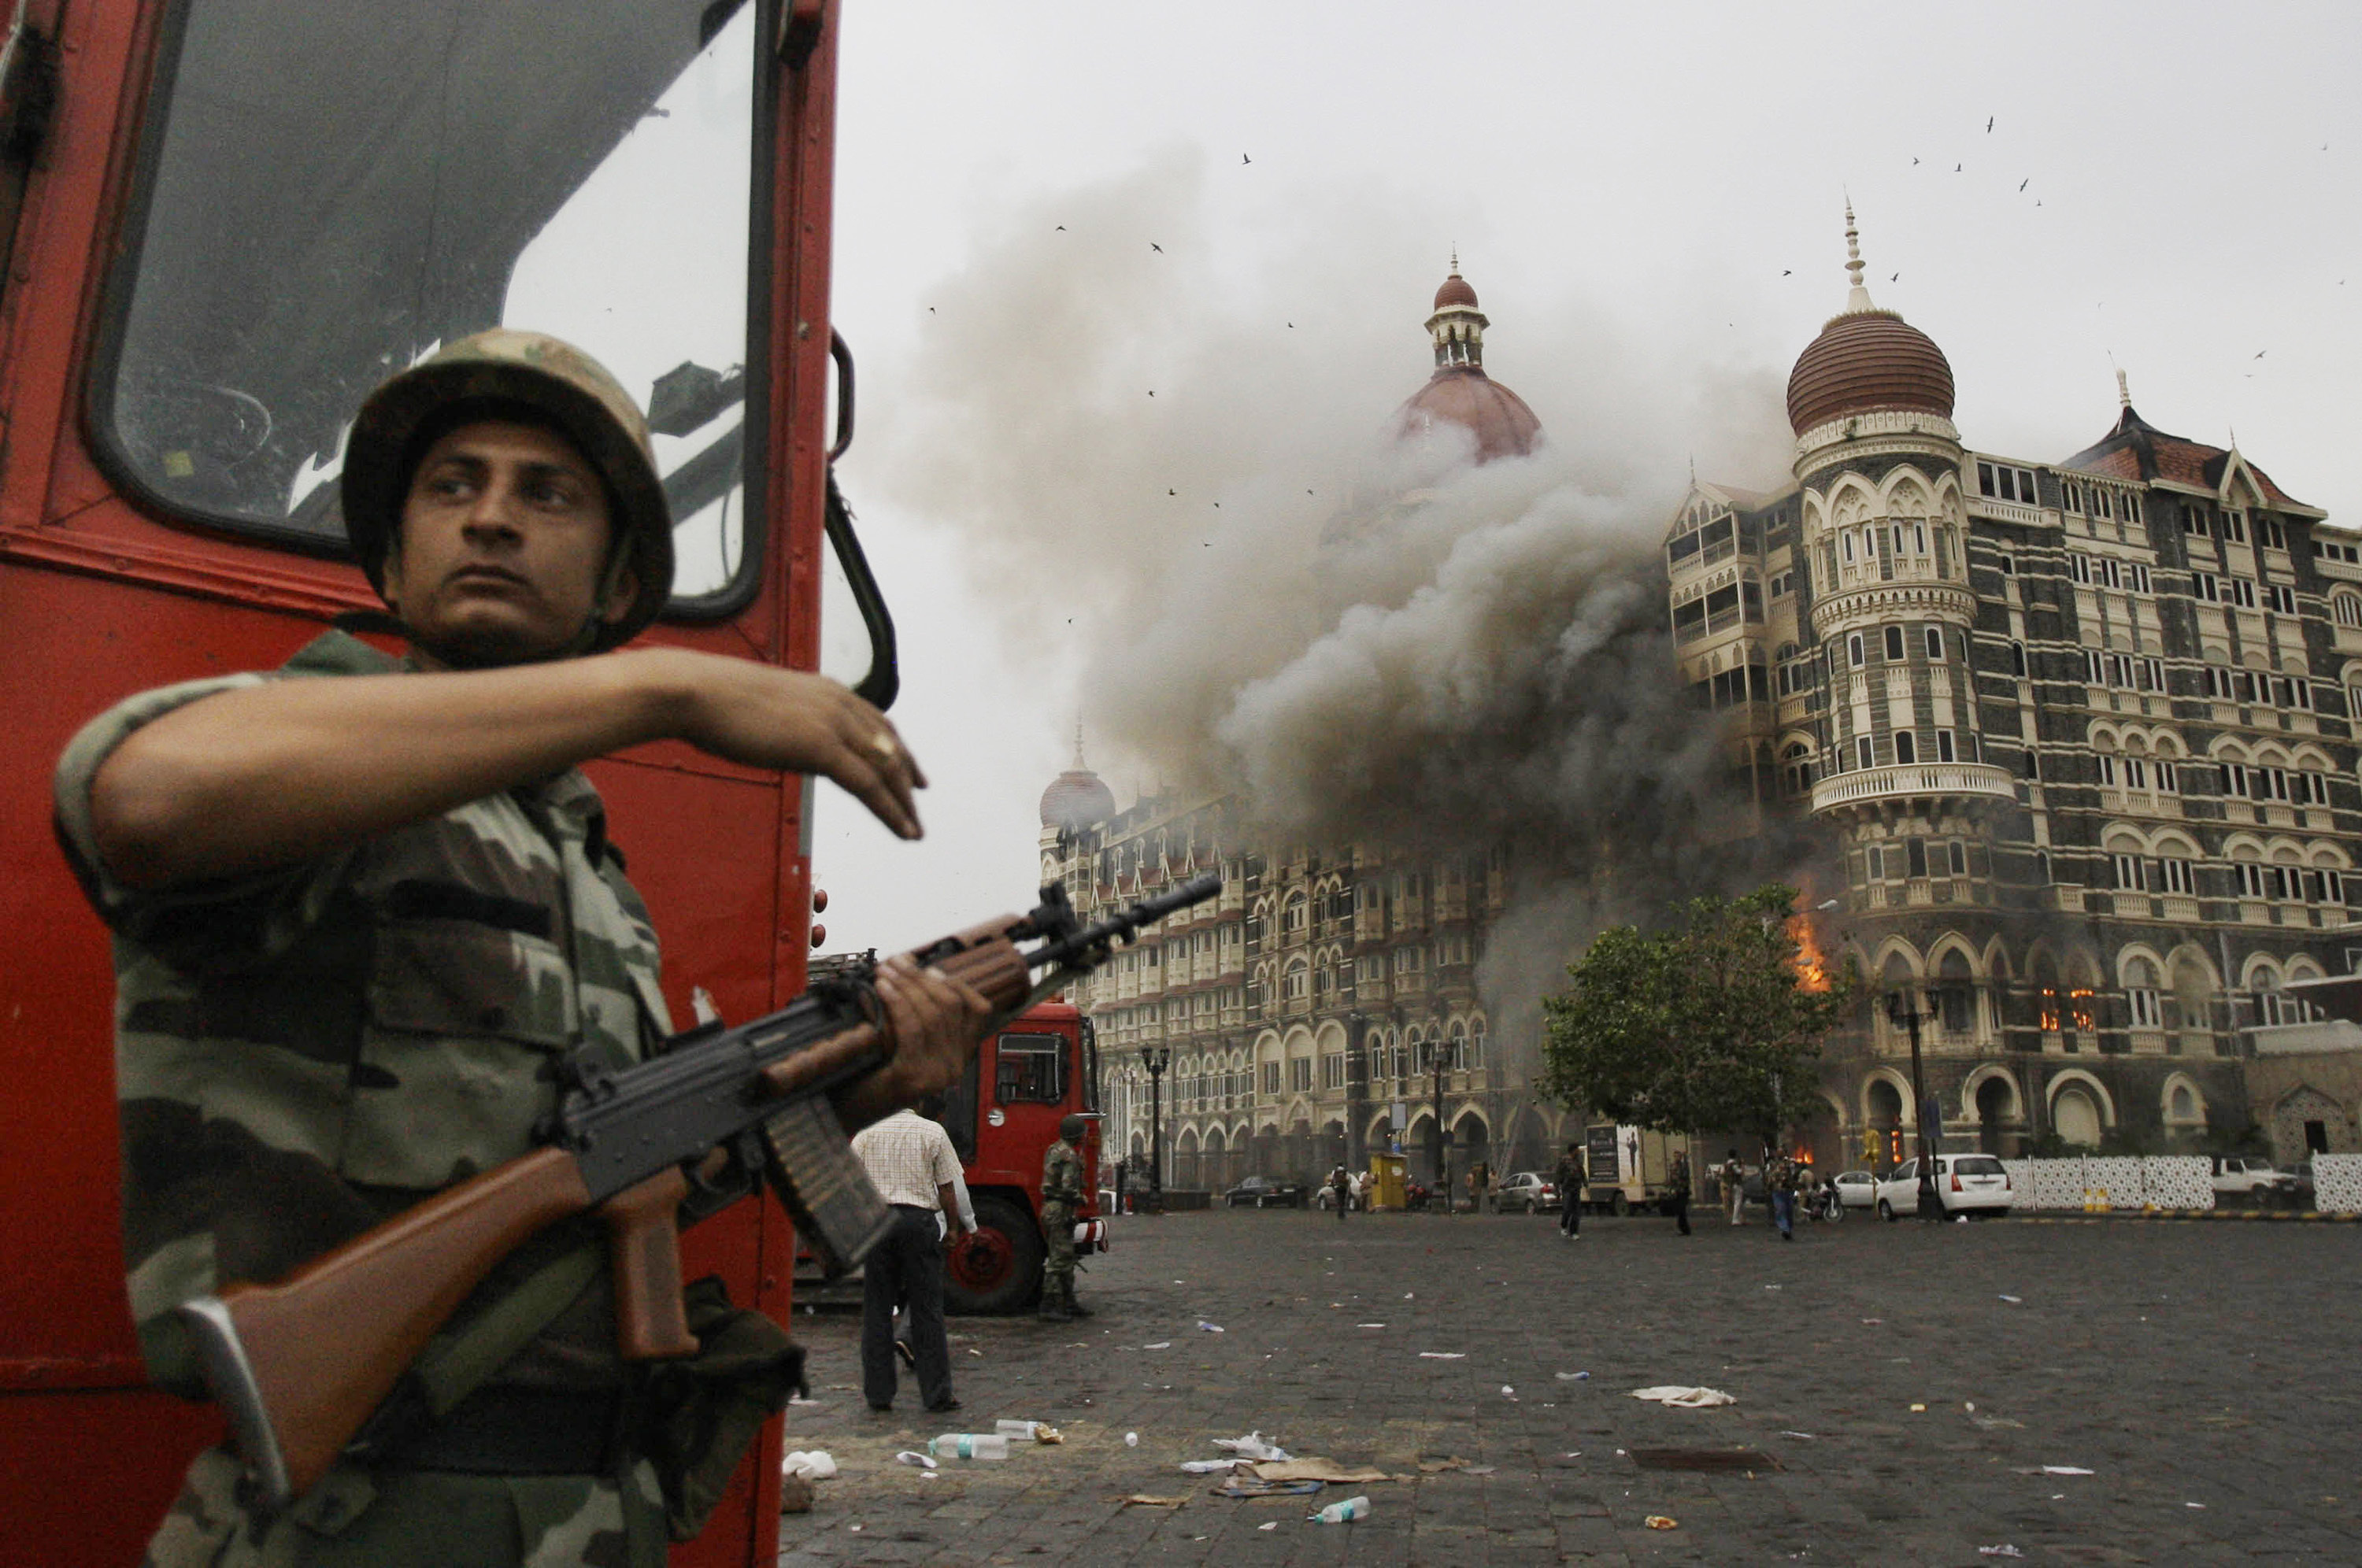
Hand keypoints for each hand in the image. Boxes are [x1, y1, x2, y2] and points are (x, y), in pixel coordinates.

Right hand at [648, 651, 925, 838]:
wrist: (698, 692)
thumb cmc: (716, 700)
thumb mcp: (766, 706)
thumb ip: (789, 720)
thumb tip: (787, 735)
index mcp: (827, 691)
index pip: (876, 722)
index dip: (897, 747)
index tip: (909, 768)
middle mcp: (839, 704)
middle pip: (889, 745)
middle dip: (907, 775)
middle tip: (920, 799)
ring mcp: (833, 724)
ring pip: (886, 768)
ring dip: (904, 801)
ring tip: (914, 828)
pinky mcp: (822, 747)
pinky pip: (869, 785)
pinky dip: (891, 810)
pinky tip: (903, 830)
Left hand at [834, 954, 990, 1128]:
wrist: (847, 1109)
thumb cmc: (871, 1071)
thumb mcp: (904, 1039)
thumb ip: (918, 1014)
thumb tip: (917, 970)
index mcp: (958, 1055)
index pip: (977, 1010)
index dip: (956, 983)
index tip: (929, 966)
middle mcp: (954, 1066)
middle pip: (950, 1007)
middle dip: (922, 978)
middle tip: (897, 961)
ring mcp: (937, 1074)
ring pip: (931, 1015)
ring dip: (907, 986)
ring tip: (885, 971)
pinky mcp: (914, 1076)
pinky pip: (912, 1030)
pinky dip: (897, 1003)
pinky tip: (882, 988)